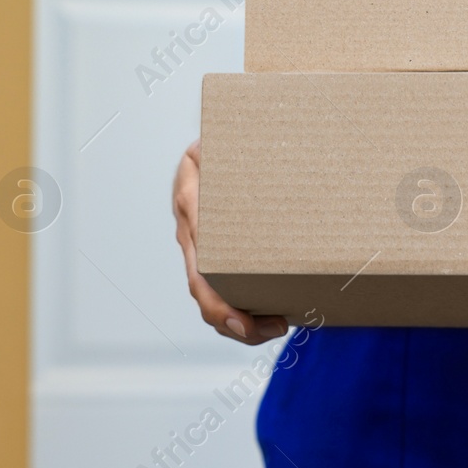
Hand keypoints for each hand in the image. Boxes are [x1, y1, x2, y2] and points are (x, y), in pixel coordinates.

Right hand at [174, 139, 287, 344]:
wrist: (209, 141)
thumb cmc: (222, 139)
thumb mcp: (221, 138)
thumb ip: (225, 149)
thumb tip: (236, 153)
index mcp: (192, 205)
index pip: (199, 267)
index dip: (217, 301)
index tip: (242, 320)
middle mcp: (190, 228)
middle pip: (202, 290)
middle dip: (233, 320)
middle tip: (274, 328)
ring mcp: (196, 240)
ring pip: (208, 294)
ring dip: (238, 319)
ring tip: (278, 325)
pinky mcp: (210, 246)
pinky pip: (217, 284)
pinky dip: (239, 304)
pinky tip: (268, 311)